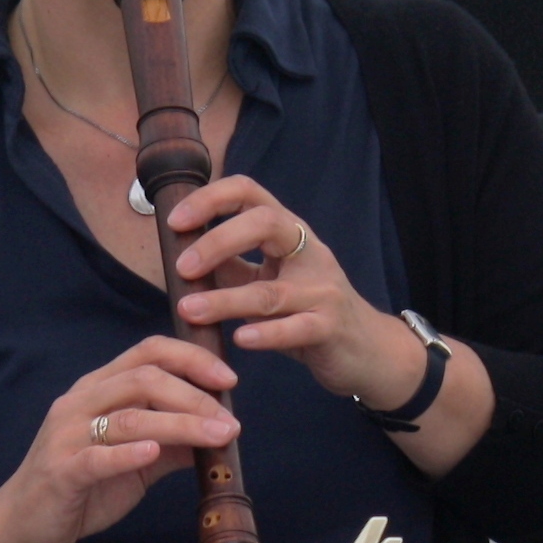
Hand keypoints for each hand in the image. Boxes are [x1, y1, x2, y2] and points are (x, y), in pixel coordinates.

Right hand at [0, 337, 239, 542]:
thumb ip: (169, 444)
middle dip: (194, 396)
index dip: (190, 358)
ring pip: (129, 417)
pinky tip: (155, 452)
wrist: (21, 525)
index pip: (146, 353)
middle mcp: (80, 403)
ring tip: (217, 435)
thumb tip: (219, 433)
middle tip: (229, 420)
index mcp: (97, 391)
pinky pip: (97, 457)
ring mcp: (67, 435)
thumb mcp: (132, 462)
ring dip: (180, 424)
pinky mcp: (61, 471)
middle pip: (142, 378)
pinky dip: (128, 452)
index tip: (227, 378)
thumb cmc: (79, 489)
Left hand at [166, 176, 427, 403]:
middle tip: (182, 267)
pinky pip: (295, 328)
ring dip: (224, 300)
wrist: (367, 350)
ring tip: (188, 309)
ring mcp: (322, 289)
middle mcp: (308, 252)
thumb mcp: (267, 280)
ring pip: (269, 290)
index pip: (249, 193)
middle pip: (264, 224)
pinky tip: (240, 339)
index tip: (175, 221)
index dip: (211, 199)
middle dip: (217, 241)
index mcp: (287, 233)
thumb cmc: (307, 310)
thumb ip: (229, 267)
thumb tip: (178, 255)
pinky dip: (266, 334)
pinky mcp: (330, 328)